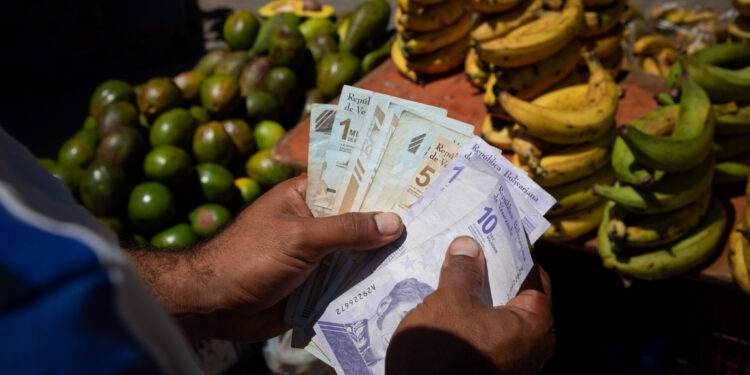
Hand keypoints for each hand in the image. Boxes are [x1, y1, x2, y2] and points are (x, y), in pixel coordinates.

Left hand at [128, 176, 403, 341]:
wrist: (212, 306)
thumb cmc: (248, 259)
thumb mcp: (300, 238)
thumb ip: (346, 230)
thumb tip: (394, 223)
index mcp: (307, 197)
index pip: (352, 183)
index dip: (384, 183)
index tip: (422, 184)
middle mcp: (316, 223)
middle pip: (361, 221)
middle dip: (392, 225)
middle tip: (437, 223)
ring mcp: (319, 256)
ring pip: (359, 254)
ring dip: (385, 258)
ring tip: (430, 254)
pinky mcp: (318, 286)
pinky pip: (350, 283)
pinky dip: (371, 286)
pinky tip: (404, 286)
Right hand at [386, 237, 553, 374]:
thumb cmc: (444, 354)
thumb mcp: (449, 303)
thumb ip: (462, 272)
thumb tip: (469, 246)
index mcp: (535, 324)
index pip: (532, 274)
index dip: (510, 251)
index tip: (490, 231)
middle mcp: (533, 348)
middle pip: (514, 297)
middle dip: (488, 275)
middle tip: (464, 251)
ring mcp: (512, 366)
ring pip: (496, 320)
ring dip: (475, 299)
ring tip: (449, 276)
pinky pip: (483, 340)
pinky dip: (469, 323)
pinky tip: (443, 310)